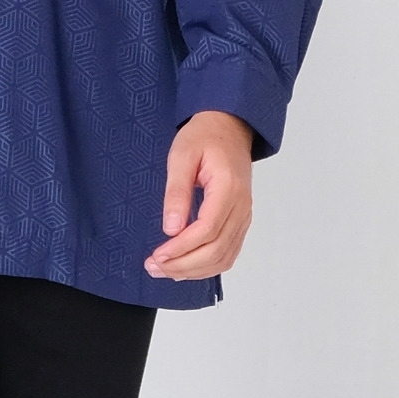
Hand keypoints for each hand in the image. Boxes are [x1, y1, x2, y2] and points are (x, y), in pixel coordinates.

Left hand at [144, 110, 253, 280]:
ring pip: (224, 257)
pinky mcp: (240, 220)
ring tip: (164, 270)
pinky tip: (186, 266)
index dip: (182, 248)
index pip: (207, 230)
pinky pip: (228, 251)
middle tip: (154, 267)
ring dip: (194, 270)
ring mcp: (244, 215)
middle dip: (184, 265)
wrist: (227, 127)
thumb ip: (177, 192)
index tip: (158, 255)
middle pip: (216, 250)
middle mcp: (242, 206)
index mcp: (228, 188)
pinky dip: (208, 265)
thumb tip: (171, 228)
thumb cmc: (204, 136)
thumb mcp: (181, 155)